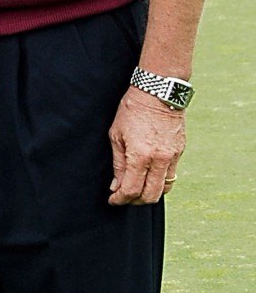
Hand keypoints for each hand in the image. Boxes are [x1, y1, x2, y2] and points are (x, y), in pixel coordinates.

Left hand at [108, 87, 185, 204]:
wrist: (157, 91)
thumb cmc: (132, 110)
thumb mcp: (116, 135)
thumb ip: (118, 164)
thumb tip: (116, 186)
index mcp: (140, 156)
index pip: (131, 190)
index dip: (120, 199)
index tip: (113, 200)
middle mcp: (159, 160)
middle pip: (150, 195)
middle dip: (135, 201)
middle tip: (125, 197)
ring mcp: (172, 156)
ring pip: (165, 188)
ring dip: (150, 192)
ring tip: (138, 187)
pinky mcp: (180, 151)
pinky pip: (171, 174)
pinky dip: (160, 180)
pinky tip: (149, 174)